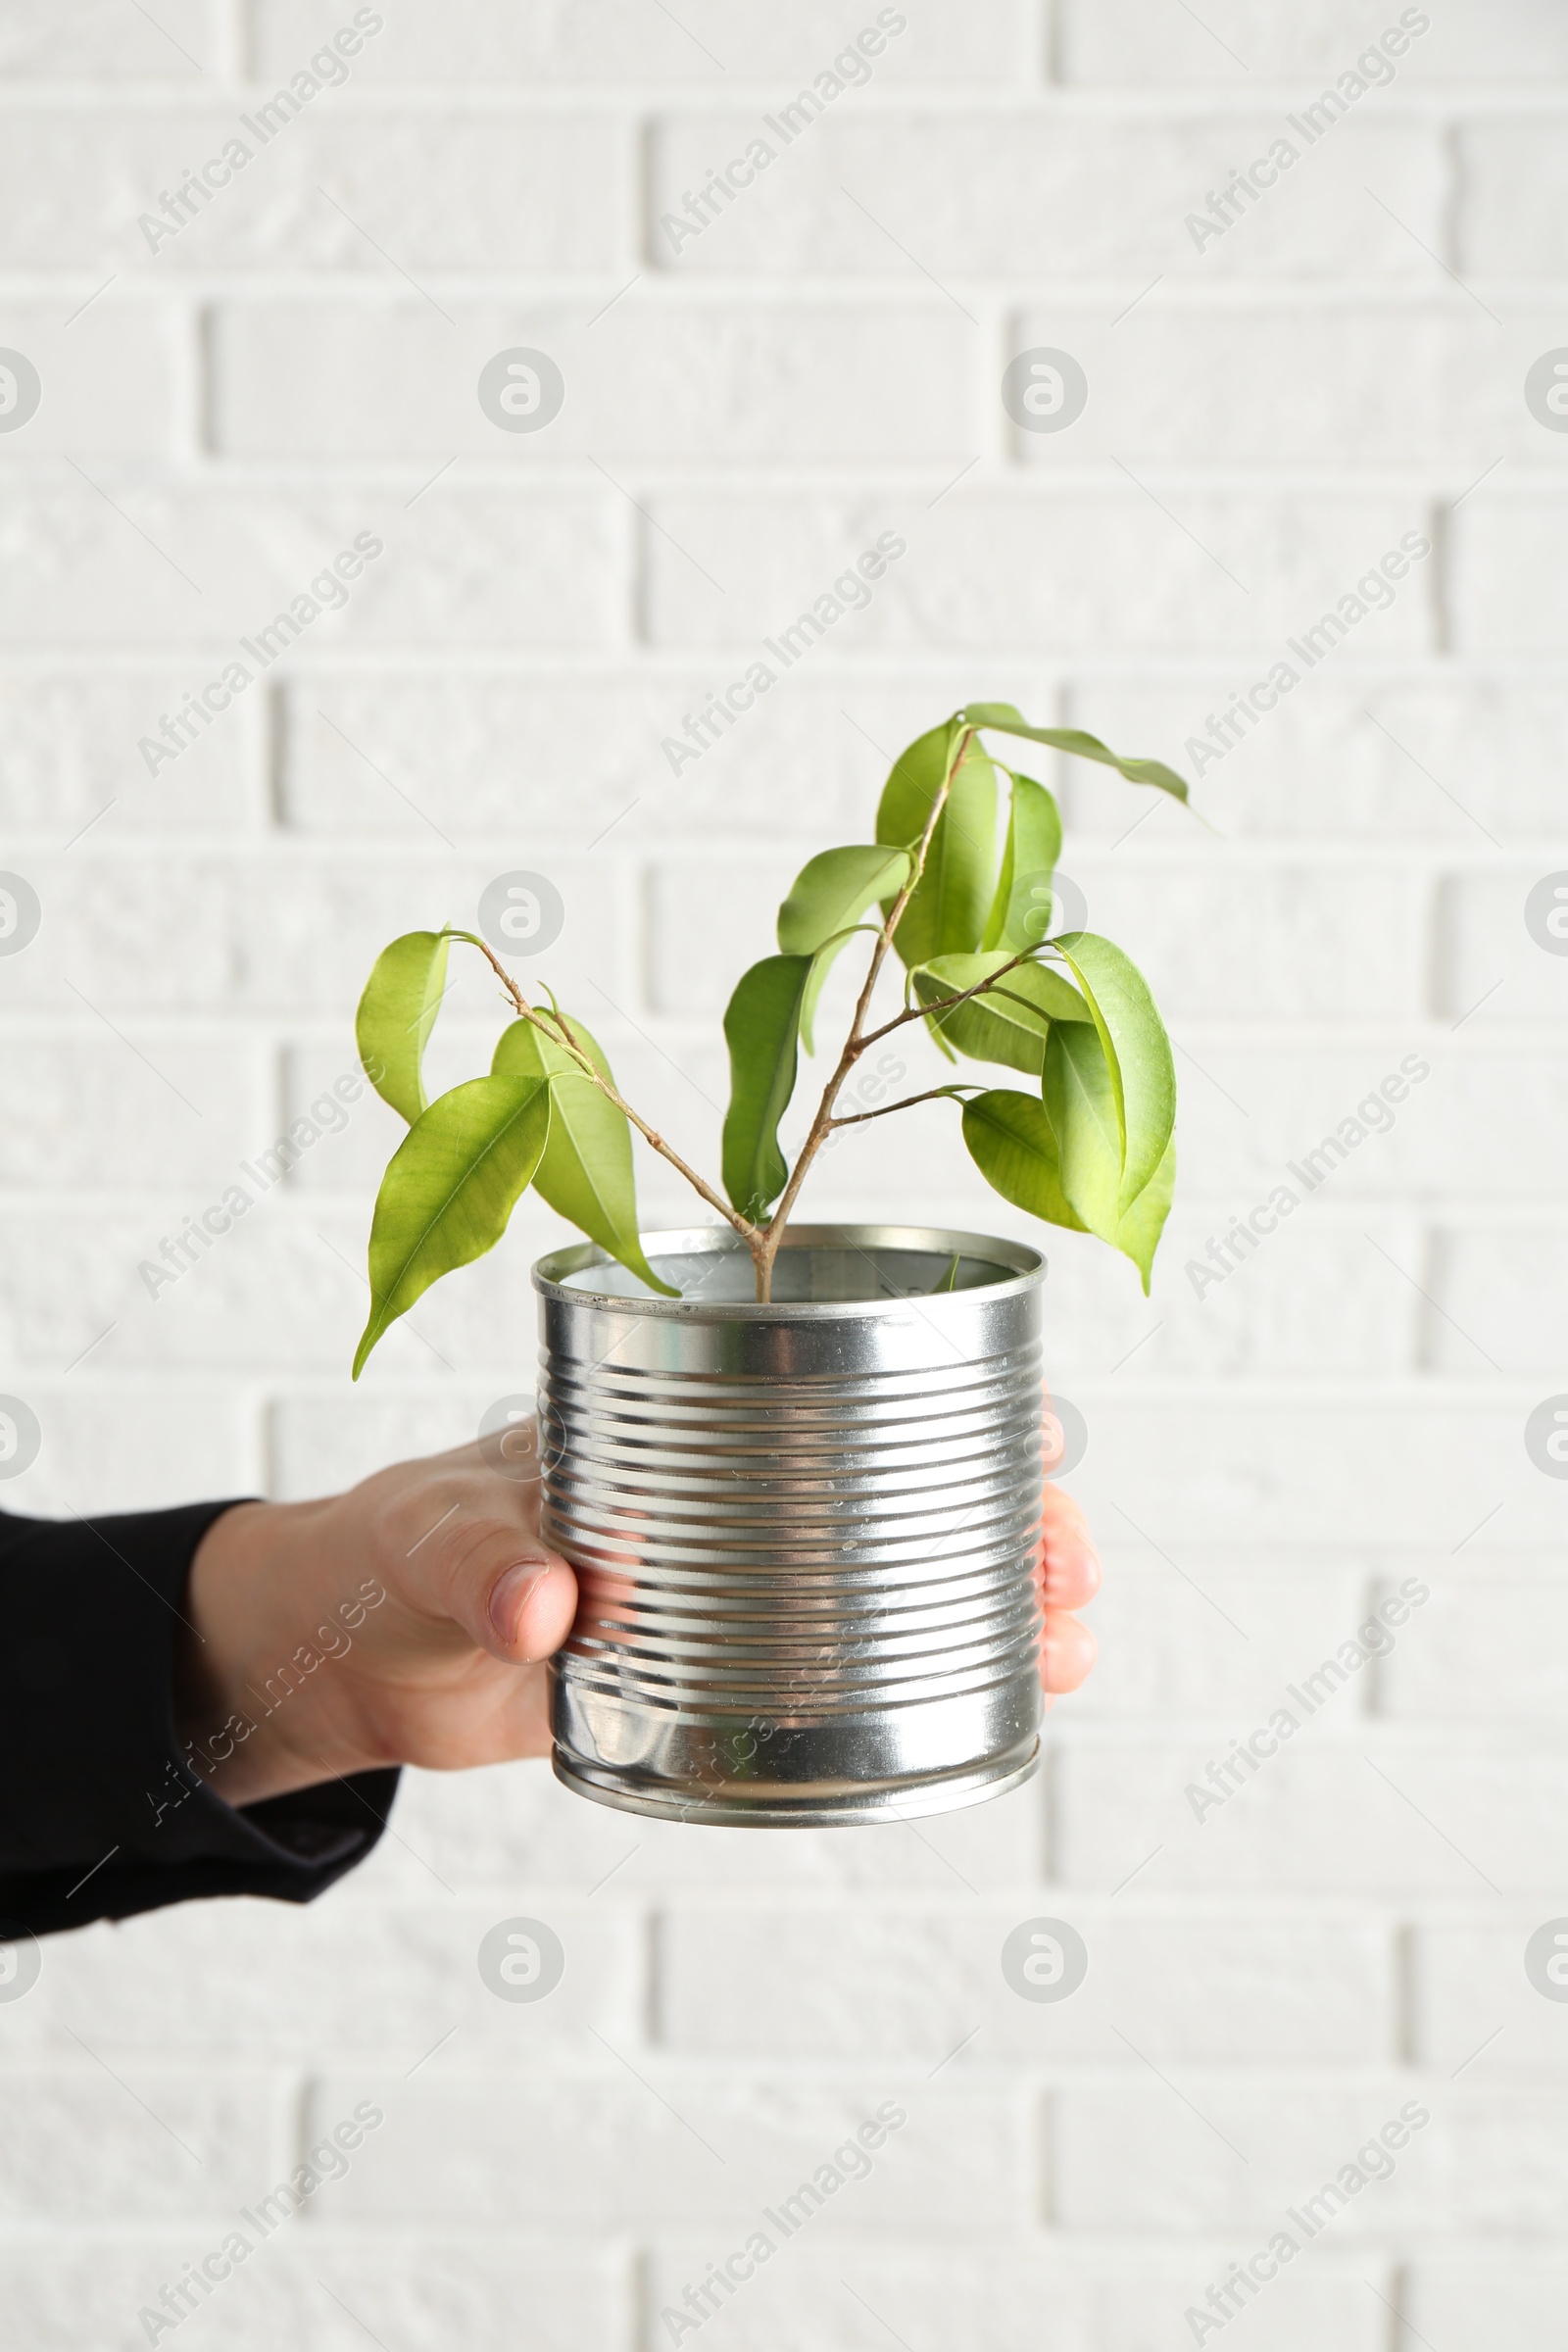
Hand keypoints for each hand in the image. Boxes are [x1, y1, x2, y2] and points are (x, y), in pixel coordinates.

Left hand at [179, 1415, 1098, 1808]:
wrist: (363, 1652)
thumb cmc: (398, 1545)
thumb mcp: (432, 1536)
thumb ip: (476, 1563)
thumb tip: (538, 1611)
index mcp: (679, 1408)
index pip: (843, 1364)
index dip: (959, 1386)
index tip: (1042, 1434)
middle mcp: (735, 1482)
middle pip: (913, 1472)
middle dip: (1016, 1512)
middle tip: (1068, 1576)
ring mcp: (742, 1577)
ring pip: (906, 1569)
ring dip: (1004, 1599)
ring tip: (1067, 1654)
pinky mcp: (730, 1668)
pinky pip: (852, 1662)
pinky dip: (933, 1676)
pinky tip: (1006, 1708)